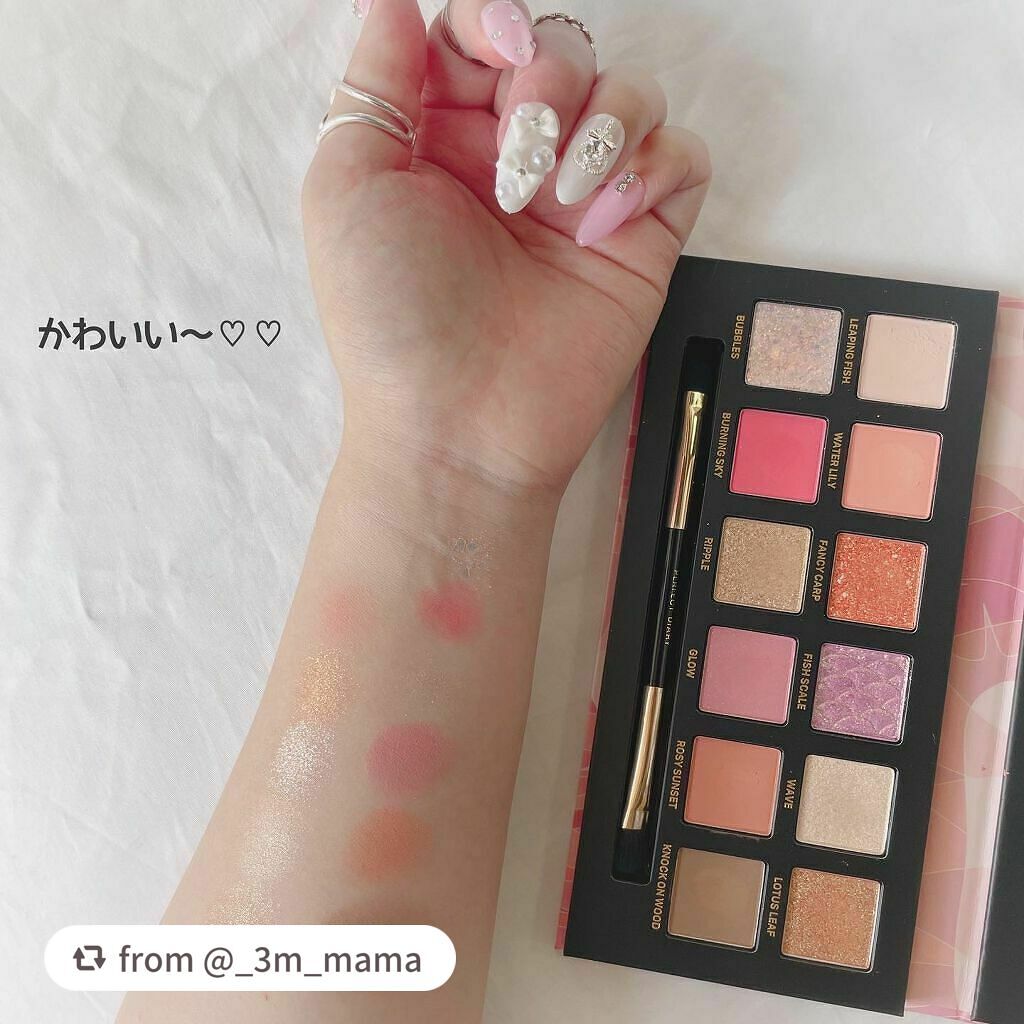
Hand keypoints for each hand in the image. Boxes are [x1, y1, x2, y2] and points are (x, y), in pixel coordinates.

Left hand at [303, 0, 708, 497]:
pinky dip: (656, 165)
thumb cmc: (391, 314)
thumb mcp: (347, 183)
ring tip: (558, 204)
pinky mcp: (640, 236)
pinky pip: (683, 154)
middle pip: (563, 50)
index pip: (483, 34)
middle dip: (548, 82)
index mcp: (442, 136)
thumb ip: (375, 80)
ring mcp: (582, 197)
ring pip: (630, 92)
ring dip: (602, 124)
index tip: (498, 55)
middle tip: (520, 164)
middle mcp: (516, 159)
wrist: (458, 424)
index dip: (496, 20)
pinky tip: (606, 220)